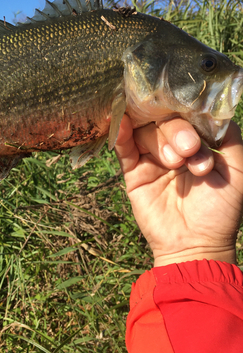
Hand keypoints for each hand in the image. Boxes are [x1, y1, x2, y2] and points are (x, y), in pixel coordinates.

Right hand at [114, 115, 242, 266]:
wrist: (196, 244)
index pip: (187, 114)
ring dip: (160, 141)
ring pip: (146, 131)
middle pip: (165, 120)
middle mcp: (173, 146)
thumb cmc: (220, 210)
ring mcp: (151, 158)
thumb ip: (230, 137)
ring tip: (175, 163)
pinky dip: (121, 133)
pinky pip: (124, 147)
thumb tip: (215, 108)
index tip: (194, 117)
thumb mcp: (237, 170)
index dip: (189, 112)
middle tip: (189, 151)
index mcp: (196, 143)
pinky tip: (121, 121)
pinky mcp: (133, 172)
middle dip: (178, 131)